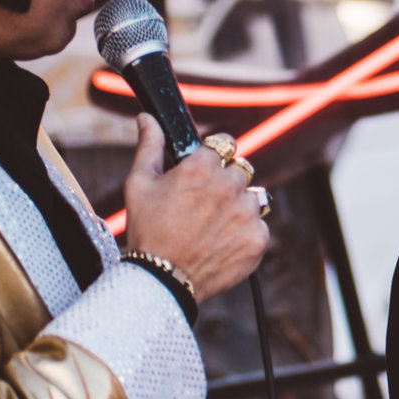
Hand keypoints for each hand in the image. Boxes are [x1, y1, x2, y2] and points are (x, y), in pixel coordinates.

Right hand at [121, 115, 269, 299]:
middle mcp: (229, 186)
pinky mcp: (259, 237)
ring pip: (253, 196)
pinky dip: (245, 231)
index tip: (204, 171)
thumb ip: (149, 146)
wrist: (163, 280)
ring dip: (239, 205)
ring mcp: (247, 212)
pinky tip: (222, 242)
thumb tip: (148, 118)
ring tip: (213, 225)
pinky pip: (259, 224)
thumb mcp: (139, 184)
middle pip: (240, 170)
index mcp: (201, 168)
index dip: (213, 157)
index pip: (223, 144)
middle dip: (225, 182)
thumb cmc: (147, 230)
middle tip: (203, 205)